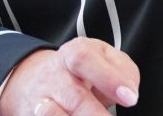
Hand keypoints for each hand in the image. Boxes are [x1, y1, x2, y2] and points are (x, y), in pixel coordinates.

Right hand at [0, 38, 140, 114]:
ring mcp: (41, 98)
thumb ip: (123, 72)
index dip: (109, 79)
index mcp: (75, 53)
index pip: (86, 60)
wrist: (39, 78)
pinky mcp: (32, 115)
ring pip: (52, 113)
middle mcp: (55, 75)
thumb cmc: (82, 70)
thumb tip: (130, 92)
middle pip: (74, 96)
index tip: (129, 98)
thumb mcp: (105, 59)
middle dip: (95, 113)